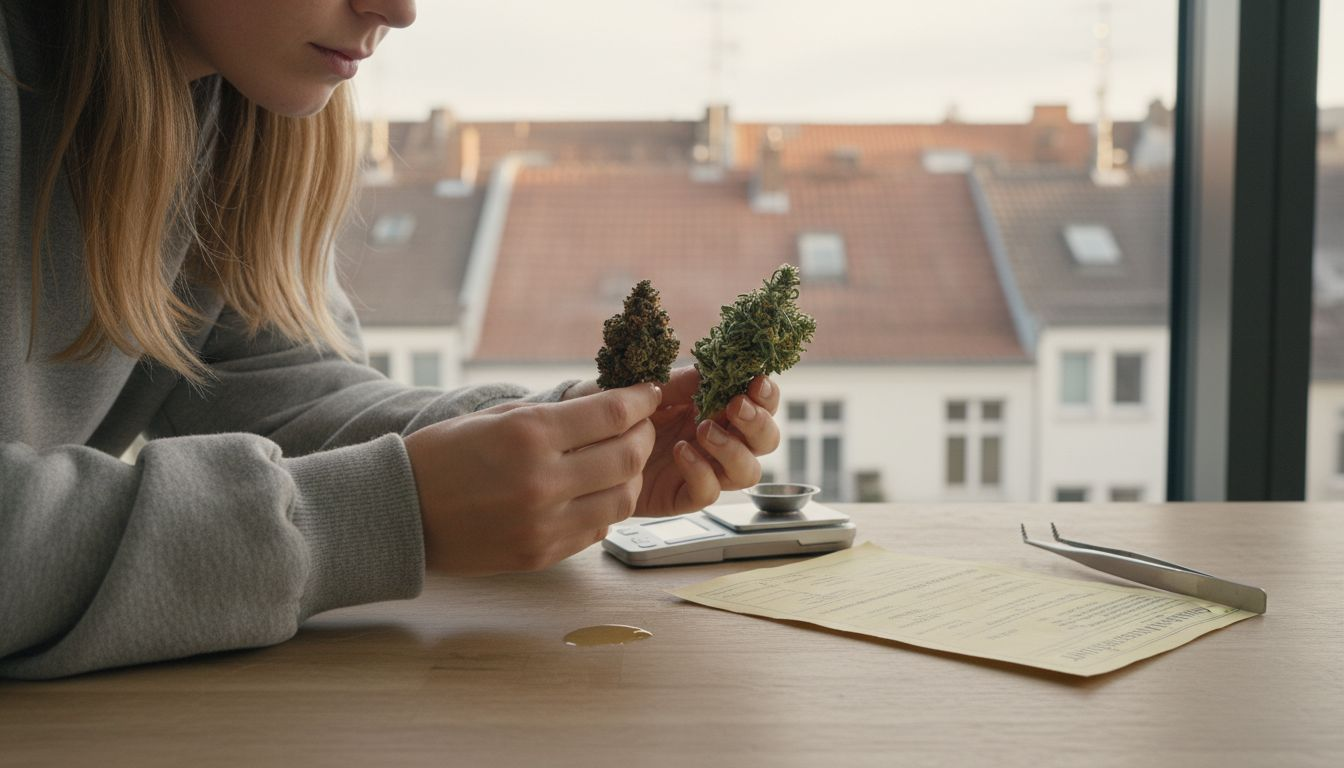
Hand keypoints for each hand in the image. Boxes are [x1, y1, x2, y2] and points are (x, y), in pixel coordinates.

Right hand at [405, 383, 660, 574]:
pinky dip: (605, 507)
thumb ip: (554, 414)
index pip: (612, 413)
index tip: (649, 393)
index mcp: (528, 435)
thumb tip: (609, 404)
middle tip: (642, 426)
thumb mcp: (495, 418)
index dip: (641, 399)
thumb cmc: (441, 456)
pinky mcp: (542, 553)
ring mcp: (545, 523)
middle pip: (628, 455)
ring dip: (631, 476)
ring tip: (620, 461)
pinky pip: (597, 529)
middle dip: (644, 435)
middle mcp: (543, 480)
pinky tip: (594, 492)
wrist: (398, 514)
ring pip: (623, 498)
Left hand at [565, 367, 781, 515]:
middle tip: (735, 407)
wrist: (581, 443)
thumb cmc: (616, 410)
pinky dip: (701, 472)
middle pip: (766, 441)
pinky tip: (680, 453)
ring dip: (733, 450)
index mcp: (716, 407)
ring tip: (702, 430)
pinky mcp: (683, 496)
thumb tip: (710, 371)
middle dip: (758, 424)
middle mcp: (718, 439)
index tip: (755, 383)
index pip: (760, 404)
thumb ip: (678, 383)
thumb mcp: (645, 388)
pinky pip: (709, 492)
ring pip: (748, 472)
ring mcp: (704, 469)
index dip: (767, 396)